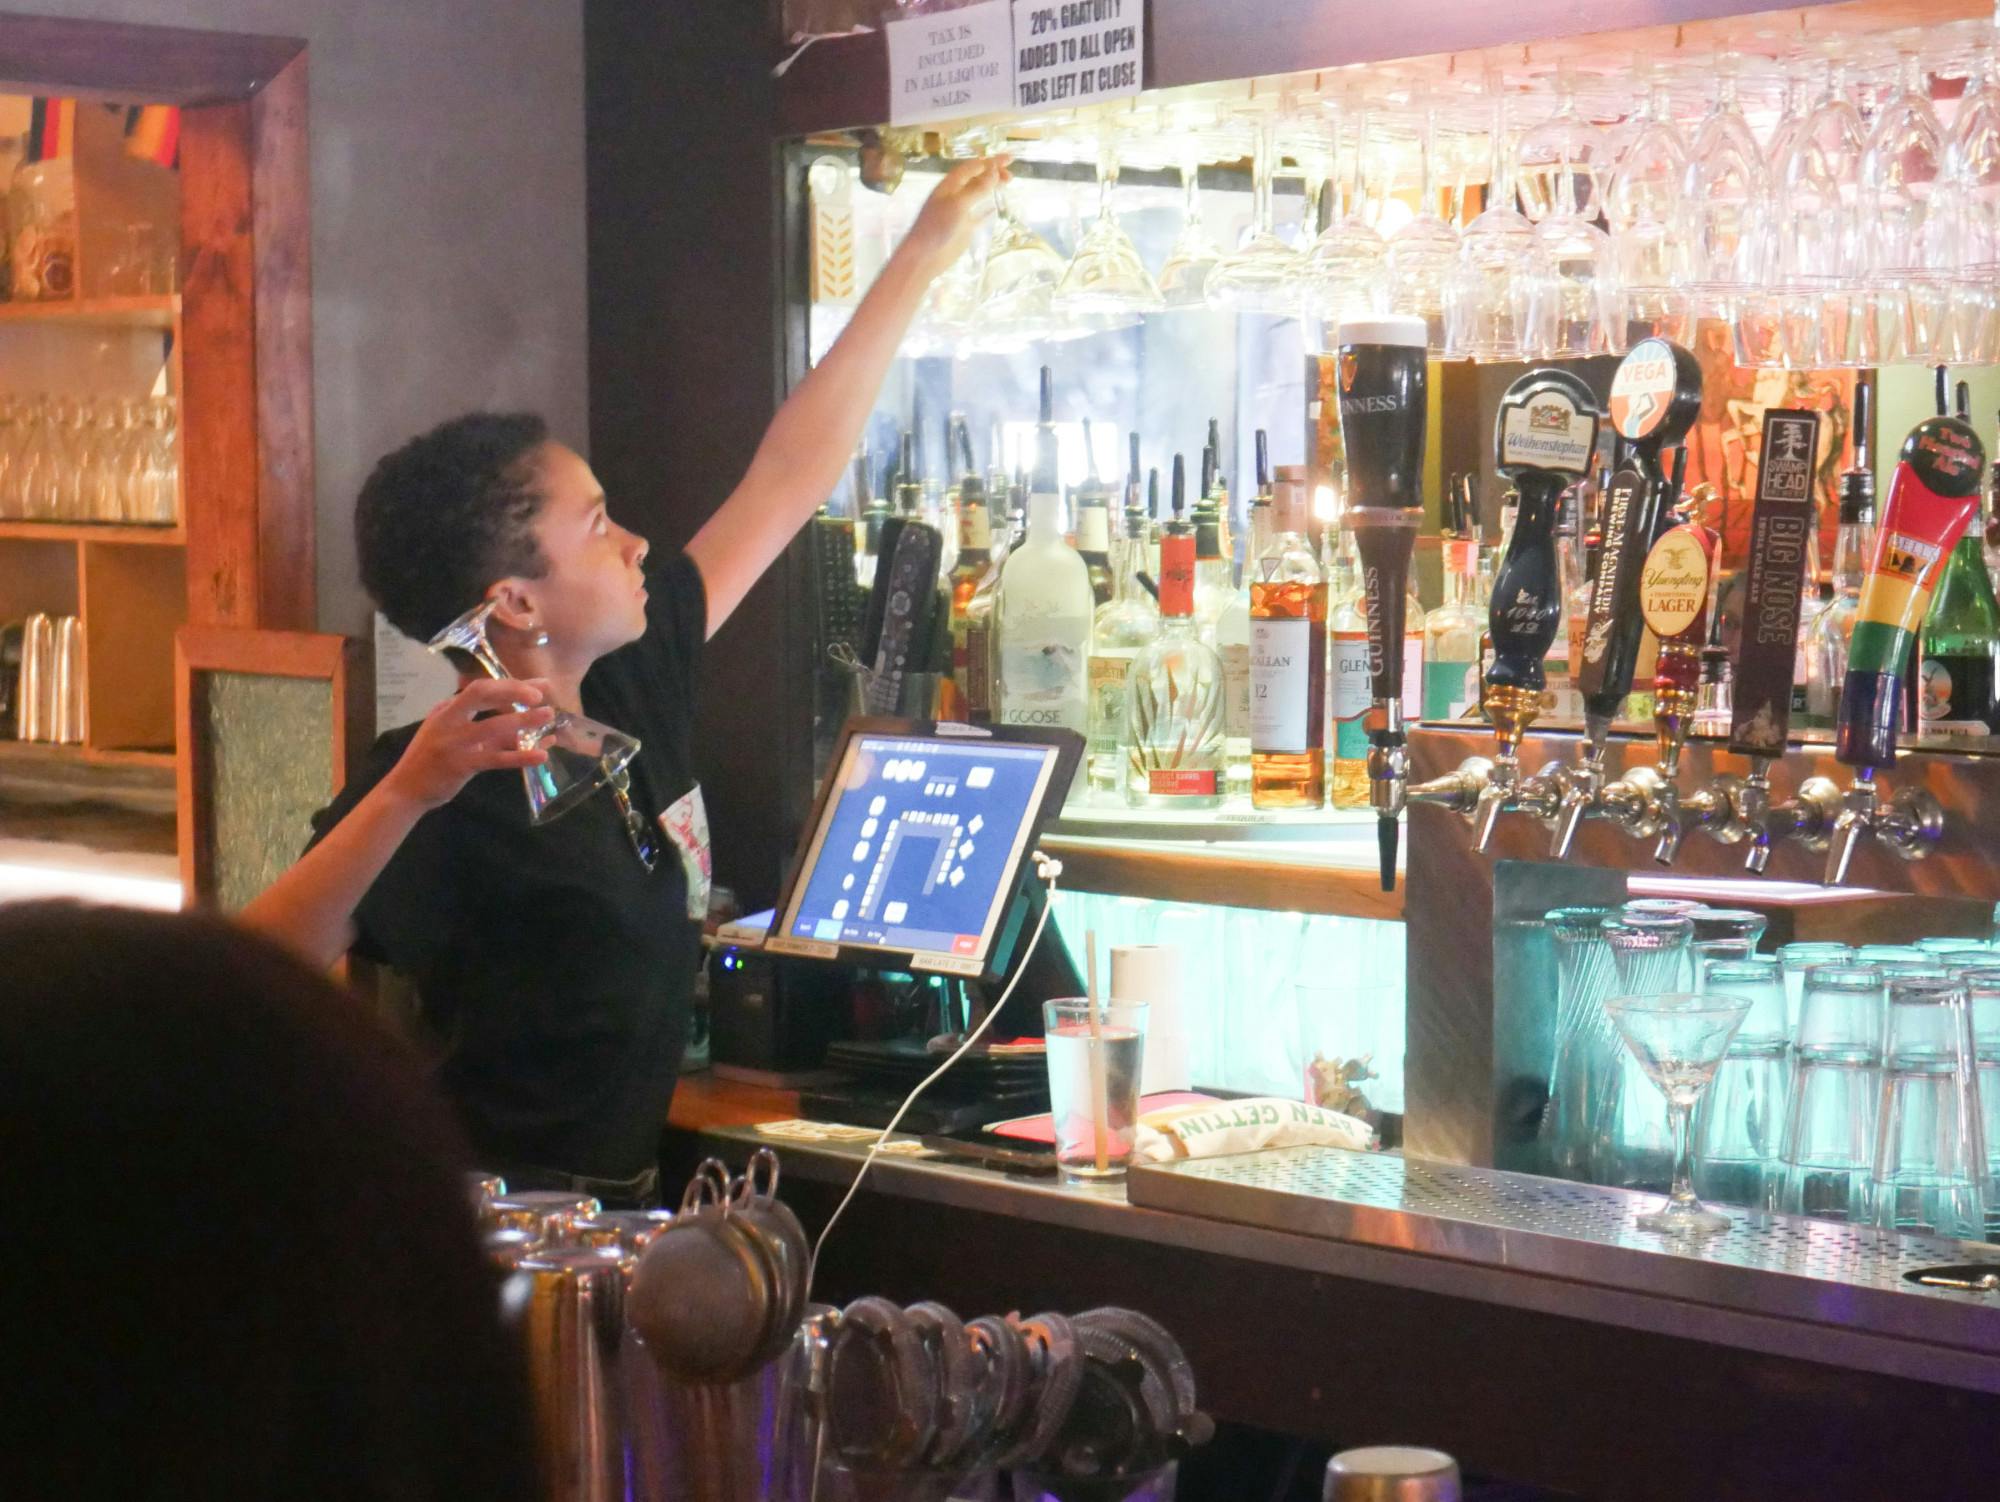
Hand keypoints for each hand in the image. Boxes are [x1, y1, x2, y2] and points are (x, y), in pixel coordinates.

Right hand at [382, 677, 555, 810]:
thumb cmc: (430, 759)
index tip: (538, 684)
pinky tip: (541, 756)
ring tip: (549, 717)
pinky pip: (496, 758)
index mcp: (446, 709)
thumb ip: (475, 723)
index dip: (510, 684)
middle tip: (541, 695)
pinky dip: (520, 756)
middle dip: (513, 690)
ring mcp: (453, 742)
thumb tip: (515, 715)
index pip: (480, 688)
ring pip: (494, 726)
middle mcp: (448, 719)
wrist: (405, 789)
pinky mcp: (460, 765)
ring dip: (524, 721)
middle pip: (482, 694)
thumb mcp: (447, 732)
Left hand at [901, 154, 1008, 278]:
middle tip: (1011, 175)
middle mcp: (955, 194)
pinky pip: (977, 214)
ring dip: (991, 186)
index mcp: (950, 185)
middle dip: (993, 172)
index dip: (991, 161)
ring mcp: (959, 211)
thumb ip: (977, 188)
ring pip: (977, 193)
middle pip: (976, 177)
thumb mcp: (959, 204)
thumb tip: (994, 171)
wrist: (925, 256)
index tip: (1010, 160)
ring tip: (1007, 183)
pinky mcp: (963, 227)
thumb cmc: (938, 227)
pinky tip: (995, 208)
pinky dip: (987, 208)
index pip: (973, 166)